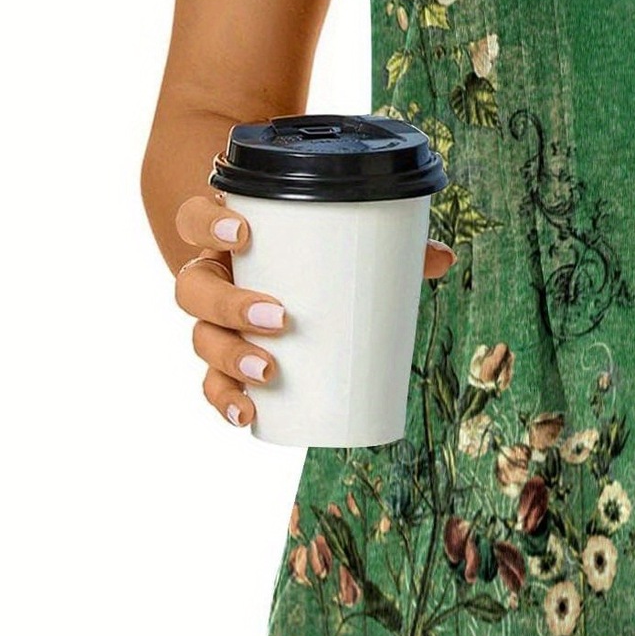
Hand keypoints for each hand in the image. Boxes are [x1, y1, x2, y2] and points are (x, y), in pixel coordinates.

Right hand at [172, 185, 456, 428]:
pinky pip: (213, 383)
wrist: (286, 278)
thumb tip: (441, 258)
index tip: (244, 234)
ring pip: (201, 339)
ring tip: (269, 373)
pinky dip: (226, 400)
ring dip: (230, 358)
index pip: (194, 220)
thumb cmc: (315, 253)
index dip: (208, 224)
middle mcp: (212, 277)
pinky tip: (248, 415)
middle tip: (279, 317)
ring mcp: (214, 322)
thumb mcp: (343, 241)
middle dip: (229, 305)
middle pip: (193, 289)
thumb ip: (386, 242)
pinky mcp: (225, 360)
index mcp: (229, 238)